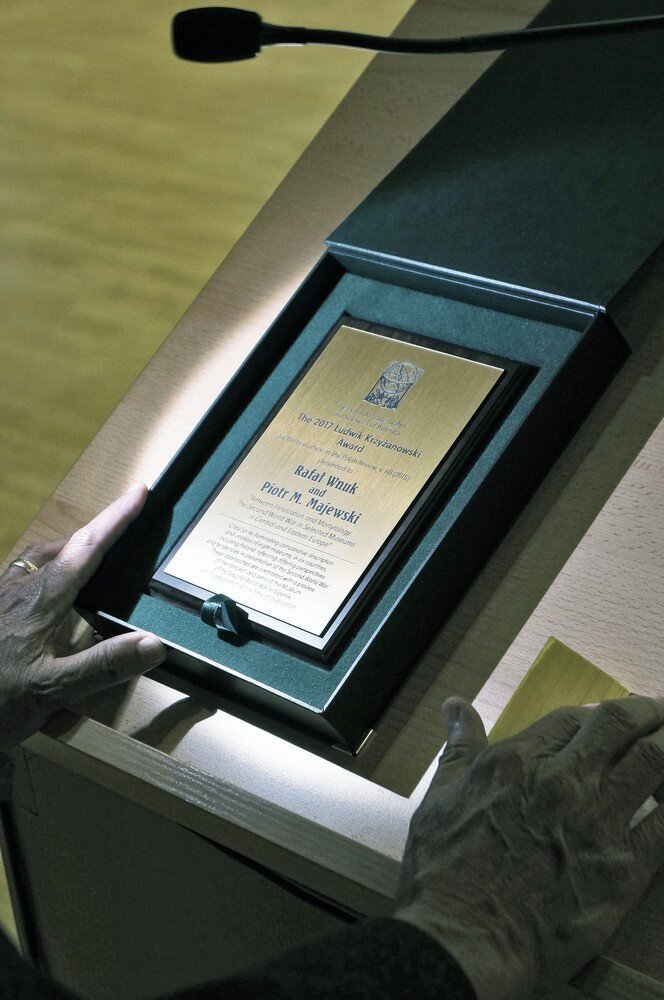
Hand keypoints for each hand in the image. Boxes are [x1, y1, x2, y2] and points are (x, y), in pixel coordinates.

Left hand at [0, 484, 165, 750]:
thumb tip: (155, 643)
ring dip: (67, 551)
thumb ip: (104, 666)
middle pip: (62, 545)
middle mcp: (19, 588)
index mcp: (43, 598)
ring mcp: (0, 596)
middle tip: (123, 529)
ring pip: (37, 559)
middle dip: (96, 531)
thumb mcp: (52, 690)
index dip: (117, 518)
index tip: (140, 491)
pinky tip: (46, 599)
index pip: (88, 547)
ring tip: (89, 560)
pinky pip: (20, 577)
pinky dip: (45, 573)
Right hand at [394, 696, 663, 999]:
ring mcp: (596, 823)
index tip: (605, 719)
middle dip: (646, 711)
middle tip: (659, 711)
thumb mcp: (440, 797)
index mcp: (516, 761)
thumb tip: (455, 707)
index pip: (571, 717)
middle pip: (619, 724)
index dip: (594, 713)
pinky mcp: (622, 870)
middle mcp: (561, 781)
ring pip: (654, 762)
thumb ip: (459, 747)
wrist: (462, 941)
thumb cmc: (444, 874)